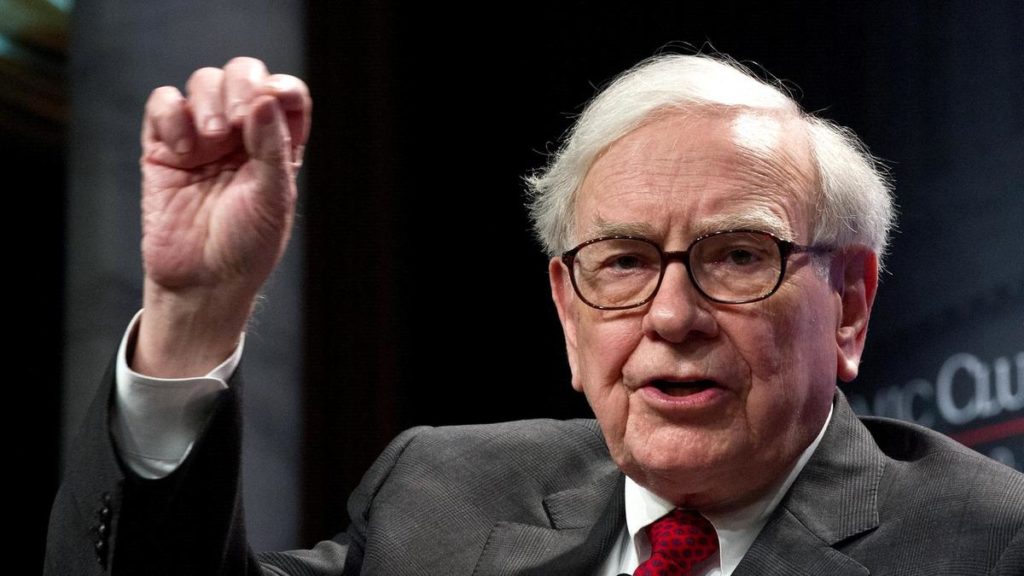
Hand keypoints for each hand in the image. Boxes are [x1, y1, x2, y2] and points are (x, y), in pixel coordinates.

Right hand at [133, 57, 311, 376]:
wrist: (201, 282)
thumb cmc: (247, 246)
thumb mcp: (274, 199)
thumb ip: (273, 147)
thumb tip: (266, 98)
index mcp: (278, 145)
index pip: (285, 94)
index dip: (280, 88)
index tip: (271, 104)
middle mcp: (242, 135)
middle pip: (242, 74)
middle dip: (240, 86)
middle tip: (236, 124)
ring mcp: (201, 137)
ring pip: (203, 82)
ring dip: (208, 101)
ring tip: (211, 141)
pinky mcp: (162, 147)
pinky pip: (162, 103)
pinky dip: (172, 114)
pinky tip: (183, 150)